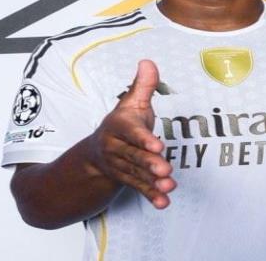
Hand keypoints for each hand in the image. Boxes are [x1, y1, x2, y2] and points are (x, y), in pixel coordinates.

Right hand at [87, 60, 175, 208]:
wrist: (96, 152)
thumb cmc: (122, 123)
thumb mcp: (131, 103)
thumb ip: (142, 85)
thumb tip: (148, 62)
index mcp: (118, 126)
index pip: (131, 132)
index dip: (144, 139)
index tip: (158, 146)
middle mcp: (116, 147)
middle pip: (134, 156)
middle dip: (149, 164)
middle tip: (165, 169)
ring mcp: (121, 166)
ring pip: (136, 175)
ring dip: (152, 182)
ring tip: (169, 186)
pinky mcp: (127, 179)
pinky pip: (138, 188)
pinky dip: (150, 196)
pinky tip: (163, 203)